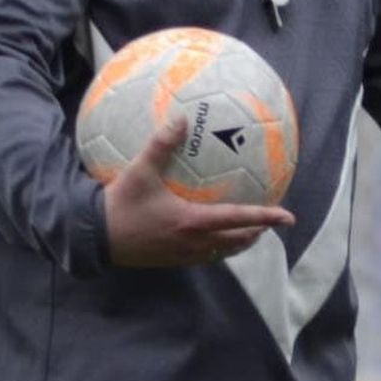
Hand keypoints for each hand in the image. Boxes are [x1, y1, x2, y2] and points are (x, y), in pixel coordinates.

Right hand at [102, 115, 294, 268]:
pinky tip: (213, 238)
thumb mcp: (140, 171)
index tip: (289, 218)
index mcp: (192, 222)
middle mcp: (192, 242)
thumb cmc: (118, 204)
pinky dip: (218, 249)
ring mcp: (181, 255)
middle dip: (256, 233)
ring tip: (249, 232)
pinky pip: (204, 257)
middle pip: (236, 241)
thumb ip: (162, 145)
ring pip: (222, 253)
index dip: (266, 218)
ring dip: (239, 243)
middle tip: (270, 223)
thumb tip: (181, 119)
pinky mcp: (170, 261)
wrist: (91, 238)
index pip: (239, 220)